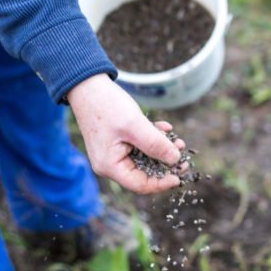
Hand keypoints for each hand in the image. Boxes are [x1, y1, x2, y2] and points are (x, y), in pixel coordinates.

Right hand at [67, 73, 184, 193]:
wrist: (88, 85)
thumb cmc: (106, 105)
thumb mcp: (135, 125)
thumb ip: (155, 144)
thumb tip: (175, 159)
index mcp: (110, 166)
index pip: (140, 185)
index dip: (162, 183)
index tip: (179, 175)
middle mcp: (110, 163)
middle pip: (143, 173)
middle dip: (165, 163)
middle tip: (183, 154)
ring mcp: (114, 152)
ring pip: (144, 158)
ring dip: (162, 149)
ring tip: (177, 140)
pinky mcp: (118, 141)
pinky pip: (140, 146)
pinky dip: (153, 138)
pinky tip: (164, 127)